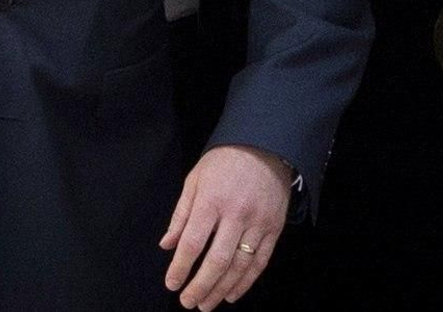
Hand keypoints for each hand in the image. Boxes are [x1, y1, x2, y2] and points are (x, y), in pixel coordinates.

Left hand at [159, 144, 290, 308]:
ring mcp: (258, 222)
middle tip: (188, 302)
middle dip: (201, 286)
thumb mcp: (195, 179)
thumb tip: (167, 245)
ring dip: (222, 289)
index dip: (181, 267)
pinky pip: (260, 261)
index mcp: (212, 200)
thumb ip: (181, 214)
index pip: (193, 242)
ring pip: (240, 266)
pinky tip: (233, 294)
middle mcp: (236, 213)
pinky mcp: (275, 228)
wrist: (266, 145)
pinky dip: (246, 282)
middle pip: (217, 260)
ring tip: (207, 304)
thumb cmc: (224, 162)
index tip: (172, 284)